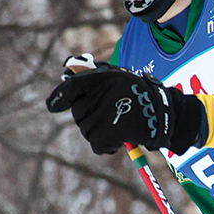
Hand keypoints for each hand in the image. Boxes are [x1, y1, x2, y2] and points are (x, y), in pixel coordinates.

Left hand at [47, 56, 205, 154]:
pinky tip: (119, 137)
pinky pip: (97, 144)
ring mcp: (103, 115)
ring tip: (116, 124)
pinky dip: (105, 144)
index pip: (72, 87)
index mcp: (101, 78)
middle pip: (78, 113)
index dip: (60, 97)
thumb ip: (91, 73)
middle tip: (109, 113)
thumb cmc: (137, 93)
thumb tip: (67, 69)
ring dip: (97, 130)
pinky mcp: (109, 133)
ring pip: (86, 129)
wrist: (161, 112)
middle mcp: (100, 95)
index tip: (52, 106)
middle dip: (88, 116)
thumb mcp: (115, 75)